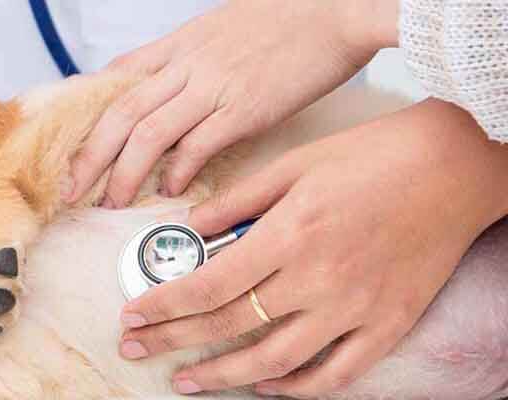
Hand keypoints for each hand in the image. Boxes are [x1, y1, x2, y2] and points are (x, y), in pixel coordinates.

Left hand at [66, 0, 398, 206]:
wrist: (336, 8)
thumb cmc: (287, 18)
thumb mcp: (221, 27)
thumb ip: (190, 54)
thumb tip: (170, 81)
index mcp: (180, 44)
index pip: (118, 78)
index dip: (89, 114)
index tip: (73, 145)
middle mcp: (187, 64)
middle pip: (120, 113)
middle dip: (90, 156)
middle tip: (71, 189)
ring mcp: (213, 86)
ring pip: (148, 133)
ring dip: (124, 174)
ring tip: (113, 202)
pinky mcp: (245, 108)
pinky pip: (198, 144)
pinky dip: (178, 171)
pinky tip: (170, 191)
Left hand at [117, 100, 507, 397]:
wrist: (454, 166)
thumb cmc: (372, 156)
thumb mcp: (292, 165)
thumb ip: (236, 202)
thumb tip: (187, 229)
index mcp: (288, 234)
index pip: (208, 284)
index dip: (163, 305)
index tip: (133, 316)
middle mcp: (318, 278)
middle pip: (229, 325)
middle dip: (173, 341)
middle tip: (136, 349)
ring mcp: (355, 307)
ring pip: (275, 361)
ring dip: (222, 376)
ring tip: (185, 381)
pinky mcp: (387, 325)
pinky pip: (335, 374)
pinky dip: (296, 388)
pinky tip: (263, 387)